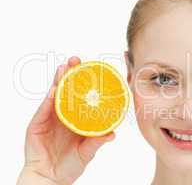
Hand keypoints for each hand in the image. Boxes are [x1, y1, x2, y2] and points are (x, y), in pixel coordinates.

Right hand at [17, 56, 114, 184]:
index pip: (81, 96)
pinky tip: (53, 90)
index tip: (93, 69)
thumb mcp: (87, 152)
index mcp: (76, 118)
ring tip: (65, 66)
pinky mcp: (37, 124)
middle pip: (67, 90)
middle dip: (71, 74)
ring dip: (59, 80)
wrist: (51, 178)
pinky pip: (44, 109)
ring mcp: (50, 117)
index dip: (85, 82)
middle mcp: (63, 114)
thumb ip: (97, 142)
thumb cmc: (70, 165)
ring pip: (54, 95)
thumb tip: (112, 133)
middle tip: (76, 60)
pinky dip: (49, 100)